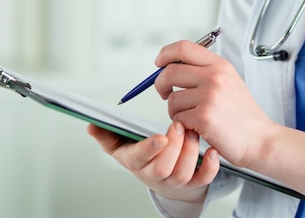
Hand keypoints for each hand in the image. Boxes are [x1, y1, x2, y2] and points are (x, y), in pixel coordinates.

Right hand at [87, 121, 219, 202]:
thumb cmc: (142, 152)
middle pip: (163, 168)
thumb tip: (91, 124)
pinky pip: (203, 179)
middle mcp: (156, 174)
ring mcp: (175, 179)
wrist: (161, 173)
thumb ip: (107, 133)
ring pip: (183, 173)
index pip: (141, 158)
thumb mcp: (121, 143)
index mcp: (137, 161)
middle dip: (174, 147)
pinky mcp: (193, 181)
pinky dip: (210, 166)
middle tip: (180, 125)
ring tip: (193, 131)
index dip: (150, 148)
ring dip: (191, 152)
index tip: (160, 136)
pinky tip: (212, 150)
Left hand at [154, 40, 277, 168]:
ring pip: (172, 99)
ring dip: (175, 111)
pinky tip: (197, 128)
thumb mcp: (228, 81)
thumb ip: (204, 71)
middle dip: (160, 84)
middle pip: (170, 72)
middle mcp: (215, 76)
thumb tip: (170, 66)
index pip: (184, 48)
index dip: (166, 54)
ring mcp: (210, 95)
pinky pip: (178, 118)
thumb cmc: (241, 115)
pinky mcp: (204, 116)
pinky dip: (183, 125)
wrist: (259, 139)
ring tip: (191, 117)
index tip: (159, 63)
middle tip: (165, 94)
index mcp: (220, 65)